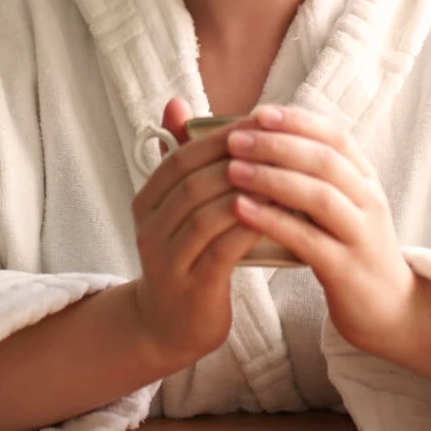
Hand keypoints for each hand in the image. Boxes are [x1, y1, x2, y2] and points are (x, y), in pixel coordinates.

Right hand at [125, 97, 263, 370]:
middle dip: (238, 158)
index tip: (262, 120)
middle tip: (279, 141)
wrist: (169, 328)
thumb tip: (175, 102)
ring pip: (205, 213)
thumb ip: (183, 159)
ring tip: (284, 173)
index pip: (181, 156)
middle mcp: (148, 228)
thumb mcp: (180, 208)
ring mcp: (166, 260)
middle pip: (192, 181)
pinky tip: (277, 213)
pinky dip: (249, 226)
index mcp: (146, 201)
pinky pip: (220, 249)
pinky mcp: (190, 287)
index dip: (221, 135)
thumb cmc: (186, 257)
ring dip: (247, 189)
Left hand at [224, 104, 419, 355]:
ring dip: (272, 178)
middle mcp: (368, 200)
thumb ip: (310, 176)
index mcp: (365, 179)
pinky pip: (308, 239)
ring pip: (318, 196)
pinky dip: (273, 221)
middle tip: (235, 140)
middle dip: (277, 145)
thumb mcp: (339, 206)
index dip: (297, 121)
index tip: (258, 113)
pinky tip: (241, 211)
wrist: (390, 310)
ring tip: (232, 170)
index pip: (335, 135)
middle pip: (324, 160)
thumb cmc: (349, 249)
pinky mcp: (347, 269)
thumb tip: (262, 139)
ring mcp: (361, 234)